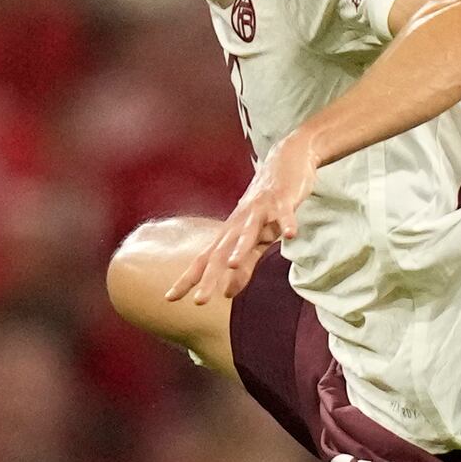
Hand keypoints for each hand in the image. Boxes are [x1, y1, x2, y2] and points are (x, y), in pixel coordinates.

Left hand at [172, 136, 319, 304]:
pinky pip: (285, 213)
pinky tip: (291, 235)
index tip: (169, 299)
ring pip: (249, 232)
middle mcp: (239, 222)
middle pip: (221, 253)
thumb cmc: (268, 206)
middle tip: (199, 300)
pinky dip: (288, 222)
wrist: (285, 160)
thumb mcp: (255, 240)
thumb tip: (227, 293)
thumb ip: (242, 267)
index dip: (187, 279)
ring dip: (242, 248)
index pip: (203, 260)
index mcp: (229, 233)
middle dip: (209, 277)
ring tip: (234, 265)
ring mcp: (260, 210)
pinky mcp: (282, 199)